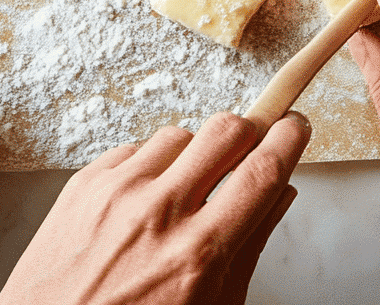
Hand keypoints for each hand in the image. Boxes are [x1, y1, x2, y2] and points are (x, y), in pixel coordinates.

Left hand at [0, 110, 311, 304]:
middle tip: (249, 151)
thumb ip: (249, 247)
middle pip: (225, 129)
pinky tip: (144, 204)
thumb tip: (281, 191)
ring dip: (193, 155)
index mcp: (199, 254)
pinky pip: (134, 150)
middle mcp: (158, 213)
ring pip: (179, 134)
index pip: (263, 170)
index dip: (289, 137)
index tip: (296, 126)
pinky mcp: (83, 183)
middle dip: (248, 132)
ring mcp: (116, 192)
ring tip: (185, 194)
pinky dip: (148, 169)